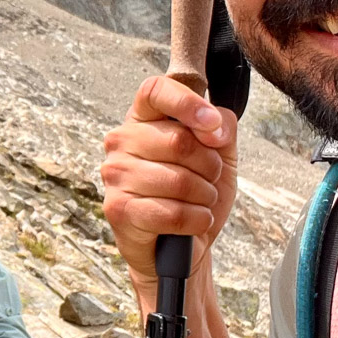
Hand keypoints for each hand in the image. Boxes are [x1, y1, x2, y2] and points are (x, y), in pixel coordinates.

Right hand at [100, 75, 238, 289]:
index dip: (187, 103)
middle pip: (178, 140)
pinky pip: (173, 213)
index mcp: (142, 119)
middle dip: (210, 166)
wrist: (185, 247)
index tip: (212, 124)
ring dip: (204, 197)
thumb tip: (215, 124)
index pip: (155, 90)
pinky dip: (196, 221)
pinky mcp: (118, 209)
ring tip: (199, 203)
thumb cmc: (196, 195)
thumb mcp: (220, 156)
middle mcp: (121, 142)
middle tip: (209, 180)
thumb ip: (222, 128)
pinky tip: (193, 223)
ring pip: (179, 180)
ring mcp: (115, 175)